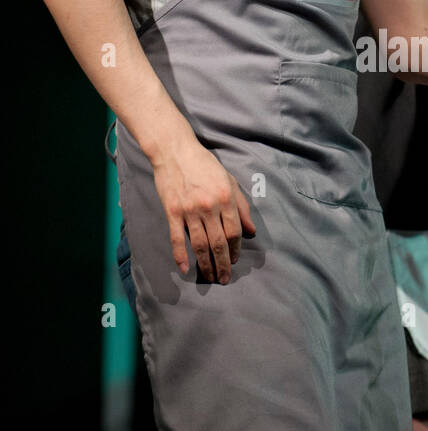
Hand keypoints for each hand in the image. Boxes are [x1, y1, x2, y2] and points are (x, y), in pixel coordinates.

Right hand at [151, 135, 256, 281]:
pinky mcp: (173, 211)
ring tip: (210, 277)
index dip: (236, 249)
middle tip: (225, 279)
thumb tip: (252, 231)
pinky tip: (185, 269)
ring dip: (206, 264)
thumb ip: (242, 207)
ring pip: (200, 244)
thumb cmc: (205, 165)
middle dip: (223, 263)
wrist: (175, 151)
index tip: (234, 260)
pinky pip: (177, 238)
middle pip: (219, 242)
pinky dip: (181, 255)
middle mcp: (209, 206)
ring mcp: (189, 210)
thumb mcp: (230, 181)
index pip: (234, 232)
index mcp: (226, 198)